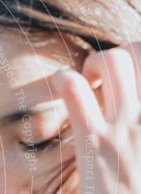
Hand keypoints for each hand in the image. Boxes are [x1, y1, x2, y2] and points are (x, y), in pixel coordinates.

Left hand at [52, 45, 140, 193]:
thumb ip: (138, 136)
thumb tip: (127, 127)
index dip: (139, 64)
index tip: (124, 84)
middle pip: (136, 51)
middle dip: (114, 56)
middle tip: (100, 81)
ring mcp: (127, 126)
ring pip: (109, 60)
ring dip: (89, 65)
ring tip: (81, 87)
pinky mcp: (94, 142)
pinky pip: (72, 90)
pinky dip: (61, 81)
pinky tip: (59, 94)